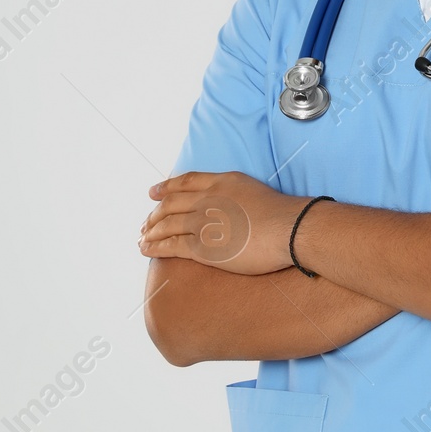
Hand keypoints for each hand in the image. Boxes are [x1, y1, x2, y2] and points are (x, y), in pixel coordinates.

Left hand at [139, 171, 306, 275]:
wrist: (288, 228)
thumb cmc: (280, 214)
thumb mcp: (253, 190)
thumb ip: (235, 195)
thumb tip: (230, 206)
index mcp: (221, 182)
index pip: (186, 182)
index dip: (166, 187)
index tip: (154, 191)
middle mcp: (207, 199)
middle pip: (171, 203)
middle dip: (154, 213)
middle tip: (144, 222)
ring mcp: (203, 222)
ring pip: (167, 224)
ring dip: (151, 231)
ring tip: (142, 238)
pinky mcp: (202, 246)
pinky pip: (171, 245)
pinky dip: (155, 247)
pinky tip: (146, 249)